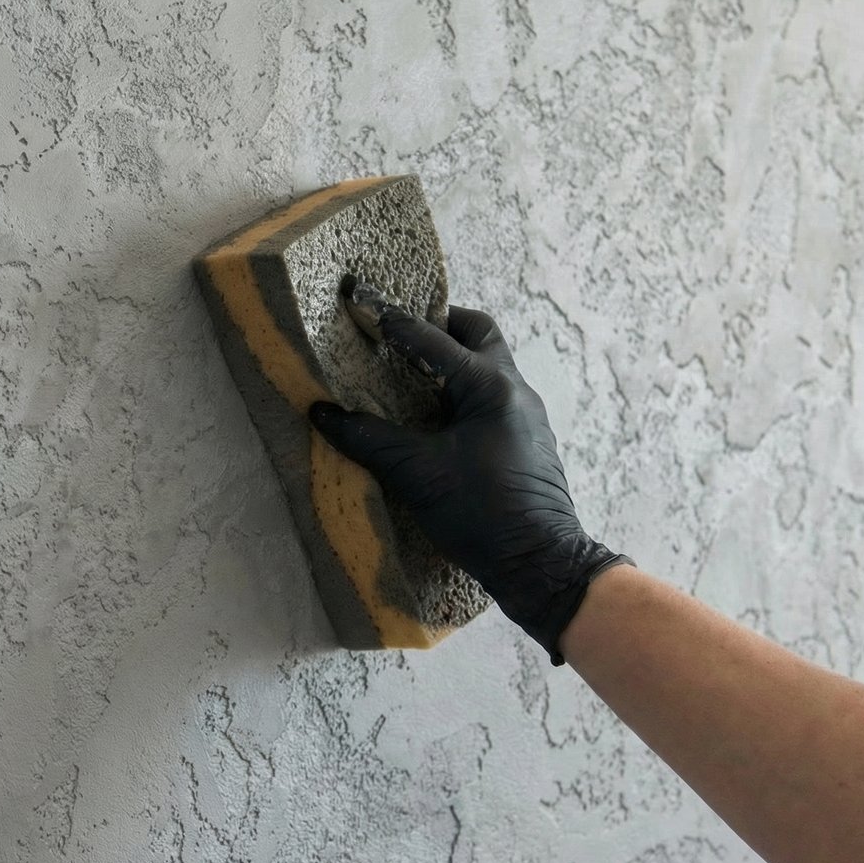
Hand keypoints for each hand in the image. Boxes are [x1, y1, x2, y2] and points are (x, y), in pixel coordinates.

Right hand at [308, 279, 630, 663]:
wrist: (541, 563)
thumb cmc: (482, 513)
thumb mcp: (416, 474)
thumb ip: (368, 439)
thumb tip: (322, 413)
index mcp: (489, 386)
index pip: (429, 339)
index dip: (389, 319)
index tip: (357, 299)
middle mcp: (514, 390)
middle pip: (478, 333)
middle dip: (439, 325)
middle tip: (399, 334)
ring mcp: (525, 415)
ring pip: (488, 365)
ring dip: (451, 361)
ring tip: (409, 373)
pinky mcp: (526, 440)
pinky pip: (490, 396)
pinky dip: (460, 391)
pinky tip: (434, 417)